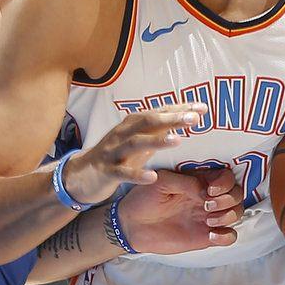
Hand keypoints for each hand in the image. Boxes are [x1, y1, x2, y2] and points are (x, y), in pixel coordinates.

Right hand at [62, 104, 206, 205]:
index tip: (203, 108)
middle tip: (194, 118)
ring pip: (136, 143)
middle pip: (148, 122)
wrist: (81, 175)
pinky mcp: (107, 171)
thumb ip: (158, 130)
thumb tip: (186, 117)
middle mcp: (123, 134)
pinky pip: (123, 172)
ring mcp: (114, 152)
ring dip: (157, 141)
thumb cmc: (115, 155)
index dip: (180, 109)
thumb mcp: (137, 140)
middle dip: (171, 119)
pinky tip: (152, 177)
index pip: (159, 112)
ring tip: (178, 141)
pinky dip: (137, 174)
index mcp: (132, 124)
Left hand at [118, 168, 243, 255]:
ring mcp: (208, 217)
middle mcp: (208, 197)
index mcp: (199, 180)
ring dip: (229, 215)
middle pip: (237, 194)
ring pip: (238, 212)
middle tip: (207, 206)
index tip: (209, 190)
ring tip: (208, 220)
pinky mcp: (206, 236)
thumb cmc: (144, 198)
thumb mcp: (161, 182)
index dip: (225, 183)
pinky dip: (227, 236)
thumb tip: (206, 190)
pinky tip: (211, 236)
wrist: (131, 225)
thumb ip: (185, 183)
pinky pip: (230, 236)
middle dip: (228, 199)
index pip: (226, 176)